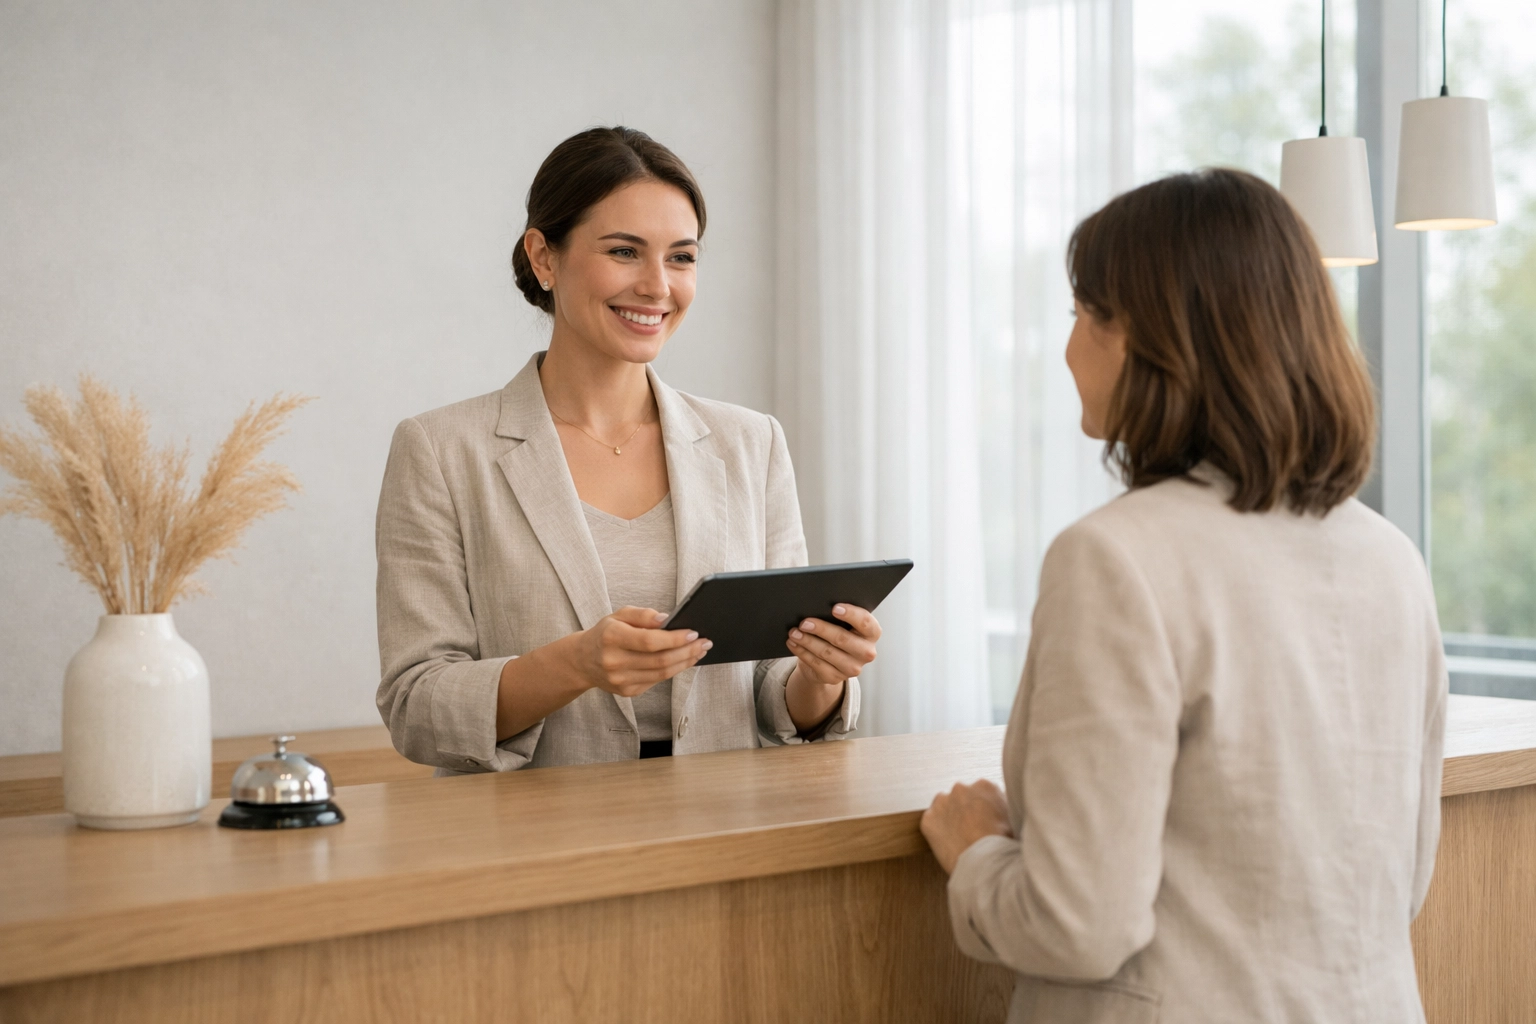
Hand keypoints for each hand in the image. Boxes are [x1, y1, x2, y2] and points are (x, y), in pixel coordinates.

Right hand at [568, 606, 711, 697]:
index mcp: (612, 638)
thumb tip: (667, 619)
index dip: (675, 638)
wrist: (583, 661)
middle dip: (687, 651)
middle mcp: (614, 661)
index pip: (650, 641)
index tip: (693, 632)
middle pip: (659, 660)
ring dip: (685, 662)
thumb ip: (643, 614)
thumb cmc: (606, 633)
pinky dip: (674, 670)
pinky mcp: (627, 692)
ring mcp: (620, 680)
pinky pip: (657, 681)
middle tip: (705, 643)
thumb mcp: (619, 615)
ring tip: (699, 651)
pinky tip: (684, 660)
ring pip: (661, 673)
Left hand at [786, 604, 879, 686]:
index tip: (834, 608)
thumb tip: (818, 606)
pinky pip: (816, 664)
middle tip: (804, 622)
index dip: (851, 614)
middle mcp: (866, 652)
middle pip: (843, 639)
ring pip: (827, 653)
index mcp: (872, 633)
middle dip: (821, 629)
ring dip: (807, 641)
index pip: (865, 622)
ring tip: (794, 632)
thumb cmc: (839, 632)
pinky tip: (793, 643)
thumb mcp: (844, 623)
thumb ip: (839, 615)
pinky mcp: (835, 677)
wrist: (831, 660)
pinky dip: (802, 652)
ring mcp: (852, 668)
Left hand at [921, 779, 1012, 874]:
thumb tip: (1004, 811)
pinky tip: (949, 844)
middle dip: (966, 811)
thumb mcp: (1015, 820)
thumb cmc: (1003, 844)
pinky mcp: (929, 819)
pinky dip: (937, 831)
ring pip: (945, 807)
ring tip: (961, 838)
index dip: (985, 809)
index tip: (986, 821)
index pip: (982, 793)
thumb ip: (1005, 808)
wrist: (984, 862)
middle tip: (973, 831)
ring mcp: (942, 802)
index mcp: (985, 786)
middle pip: (962, 798)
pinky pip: (931, 823)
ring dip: (950, 818)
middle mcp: (961, 788)